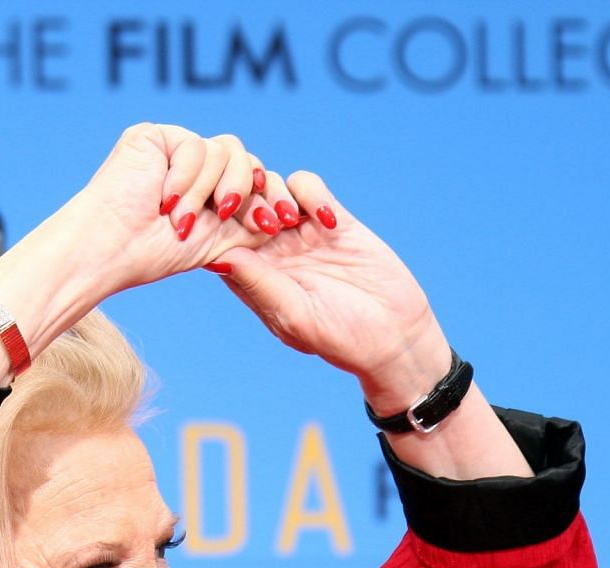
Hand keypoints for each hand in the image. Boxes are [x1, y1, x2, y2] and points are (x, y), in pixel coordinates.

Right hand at [62, 123, 280, 296]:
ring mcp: (177, 149)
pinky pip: (196, 145)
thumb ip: (251, 224)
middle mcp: (198, 166)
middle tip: (227, 213)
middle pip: (246, 158)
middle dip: (243, 189)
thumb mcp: (218, 242)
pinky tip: (164, 200)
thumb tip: (283, 215)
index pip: (255, 179)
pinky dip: (184, 177)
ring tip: (179, 218)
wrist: (112, 247)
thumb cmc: (154, 252)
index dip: (271, 196)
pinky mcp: (157, 135)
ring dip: (204, 192)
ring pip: (224, 151)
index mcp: (213, 190)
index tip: (282, 221)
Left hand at [205, 170, 449, 411]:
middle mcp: (272, 252)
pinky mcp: (333, 219)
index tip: (225, 225)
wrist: (394, 334)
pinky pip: (308, 186)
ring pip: (269, 187)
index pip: (219, 240)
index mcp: (253, 277)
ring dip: (274, 193)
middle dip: (244, 201)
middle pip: (239, 205)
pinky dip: (310, 193)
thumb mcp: (294, 315)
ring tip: (291, 221)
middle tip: (266, 222)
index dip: (214, 224)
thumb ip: (259, 284)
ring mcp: (301, 233)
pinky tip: (327, 221)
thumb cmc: (340, 338)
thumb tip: (216, 257)